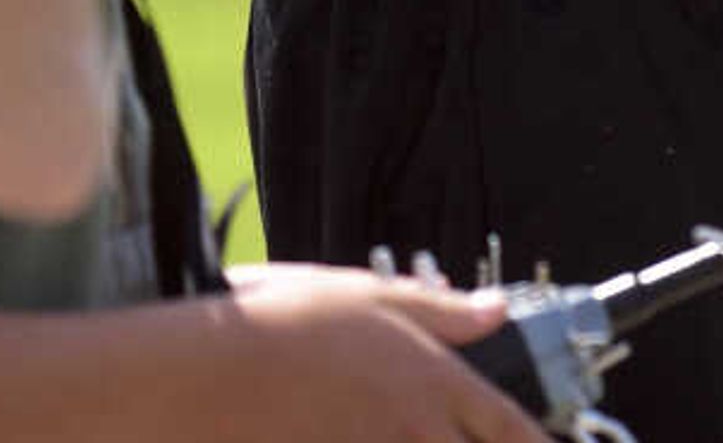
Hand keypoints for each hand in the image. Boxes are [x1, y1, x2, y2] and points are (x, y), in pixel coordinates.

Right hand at [219, 261, 537, 442]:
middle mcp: (418, 430)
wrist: (212, 373)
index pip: (510, 427)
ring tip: (418, 431)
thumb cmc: (287, 323)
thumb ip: (440, 309)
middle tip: (496, 439)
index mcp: (434, 381)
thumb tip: (495, 308)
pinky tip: (364, 436)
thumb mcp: (368, 294)